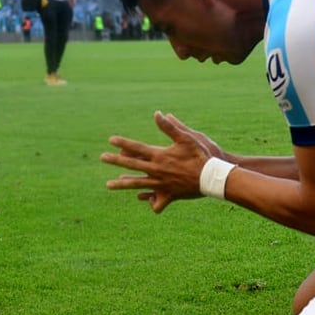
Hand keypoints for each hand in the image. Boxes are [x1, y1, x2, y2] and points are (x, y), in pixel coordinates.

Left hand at [102, 111, 218, 212]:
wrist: (212, 178)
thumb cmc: (199, 156)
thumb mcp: (186, 138)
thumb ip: (170, 127)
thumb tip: (157, 113)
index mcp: (160, 156)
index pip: (136, 148)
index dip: (123, 143)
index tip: (111, 140)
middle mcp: (157, 171)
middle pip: (131, 165)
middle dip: (115, 161)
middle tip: (102, 157)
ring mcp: (161, 185)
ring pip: (136, 185)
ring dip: (121, 184)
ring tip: (108, 185)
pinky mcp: (168, 196)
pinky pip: (155, 201)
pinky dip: (149, 200)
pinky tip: (143, 198)